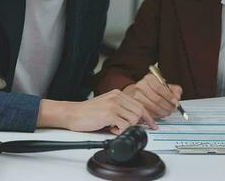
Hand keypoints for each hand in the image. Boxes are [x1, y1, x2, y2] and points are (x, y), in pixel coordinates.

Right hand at [37, 89, 157, 134]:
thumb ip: (121, 109)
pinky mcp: (109, 113)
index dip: (148, 116)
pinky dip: (120, 131)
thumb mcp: (107, 106)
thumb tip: (136, 120)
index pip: (139, 104)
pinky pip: (125, 125)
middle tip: (141, 129)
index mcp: (118, 94)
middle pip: (140, 110)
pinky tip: (111, 129)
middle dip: (142, 123)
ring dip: (127, 127)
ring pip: (134, 119)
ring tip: (116, 128)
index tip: (152, 124)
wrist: (72, 113)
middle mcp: (117, 97)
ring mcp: (114, 104)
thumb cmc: (87, 112)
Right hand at [123, 74, 182, 117]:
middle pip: (157, 99)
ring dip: (162, 112)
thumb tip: (177, 97)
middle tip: (172, 109)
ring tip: (166, 113)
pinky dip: (151, 119)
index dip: (169, 97)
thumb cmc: (152, 89)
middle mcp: (141, 86)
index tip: (176, 103)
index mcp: (149, 78)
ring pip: (152, 107)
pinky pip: (145, 113)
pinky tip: (155, 122)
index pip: (160, 88)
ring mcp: (136, 96)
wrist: (135, 91)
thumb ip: (174, 89)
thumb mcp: (164, 85)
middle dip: (167, 106)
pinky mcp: (134, 105)